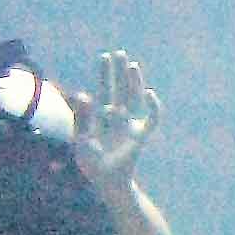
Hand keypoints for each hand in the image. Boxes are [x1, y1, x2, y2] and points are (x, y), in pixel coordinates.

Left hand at [67, 49, 160, 191]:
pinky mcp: (141, 135)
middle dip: (119, 72)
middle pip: (120, 88)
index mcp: (101, 115)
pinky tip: (149, 94)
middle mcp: (118, 116)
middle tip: (119, 53)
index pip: (105, 88)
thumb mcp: (81, 138)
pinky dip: (153, 106)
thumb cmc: (91, 162)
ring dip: (134, 82)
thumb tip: (83, 93)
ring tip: (132, 66)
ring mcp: (130, 124)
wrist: (107, 181)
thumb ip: (82, 117)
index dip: (105, 73)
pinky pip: (152, 118)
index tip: (105, 56)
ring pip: (135, 98)